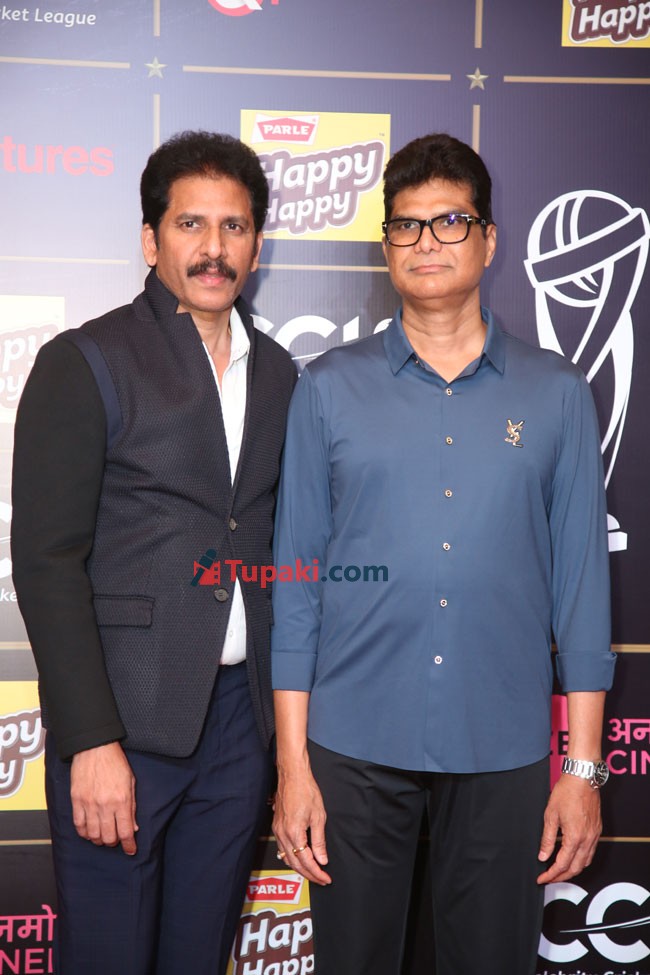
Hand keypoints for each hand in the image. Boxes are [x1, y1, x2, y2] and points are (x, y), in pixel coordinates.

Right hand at [70, 742, 137, 854]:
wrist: (95, 748)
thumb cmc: (115, 763)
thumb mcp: (130, 782)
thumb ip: (132, 806)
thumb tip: (133, 827)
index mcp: (121, 800)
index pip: (125, 831)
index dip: (129, 845)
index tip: (131, 850)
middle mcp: (105, 805)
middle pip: (108, 837)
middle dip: (114, 842)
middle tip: (115, 839)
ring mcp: (89, 804)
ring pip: (92, 834)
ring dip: (99, 840)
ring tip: (102, 836)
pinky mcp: (76, 800)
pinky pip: (78, 825)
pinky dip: (84, 833)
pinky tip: (89, 832)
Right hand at [273, 767, 330, 885]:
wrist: (293, 775)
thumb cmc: (306, 790)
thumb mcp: (319, 816)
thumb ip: (319, 841)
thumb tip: (322, 859)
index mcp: (294, 833)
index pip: (306, 861)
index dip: (317, 873)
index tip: (326, 878)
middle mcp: (282, 834)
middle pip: (295, 864)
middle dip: (309, 874)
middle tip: (321, 880)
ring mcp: (277, 830)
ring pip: (287, 858)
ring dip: (300, 868)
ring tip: (312, 872)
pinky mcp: (276, 826)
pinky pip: (282, 848)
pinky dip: (292, 857)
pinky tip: (300, 858)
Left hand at [536, 773, 601, 883]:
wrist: (583, 779)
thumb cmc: (566, 792)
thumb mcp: (550, 815)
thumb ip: (547, 838)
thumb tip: (543, 856)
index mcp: (574, 837)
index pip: (562, 865)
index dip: (550, 874)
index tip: (542, 878)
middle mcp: (587, 840)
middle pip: (575, 869)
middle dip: (561, 877)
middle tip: (549, 878)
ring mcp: (594, 836)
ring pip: (585, 863)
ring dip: (572, 870)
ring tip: (559, 871)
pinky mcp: (597, 831)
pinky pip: (591, 853)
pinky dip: (581, 860)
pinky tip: (572, 858)